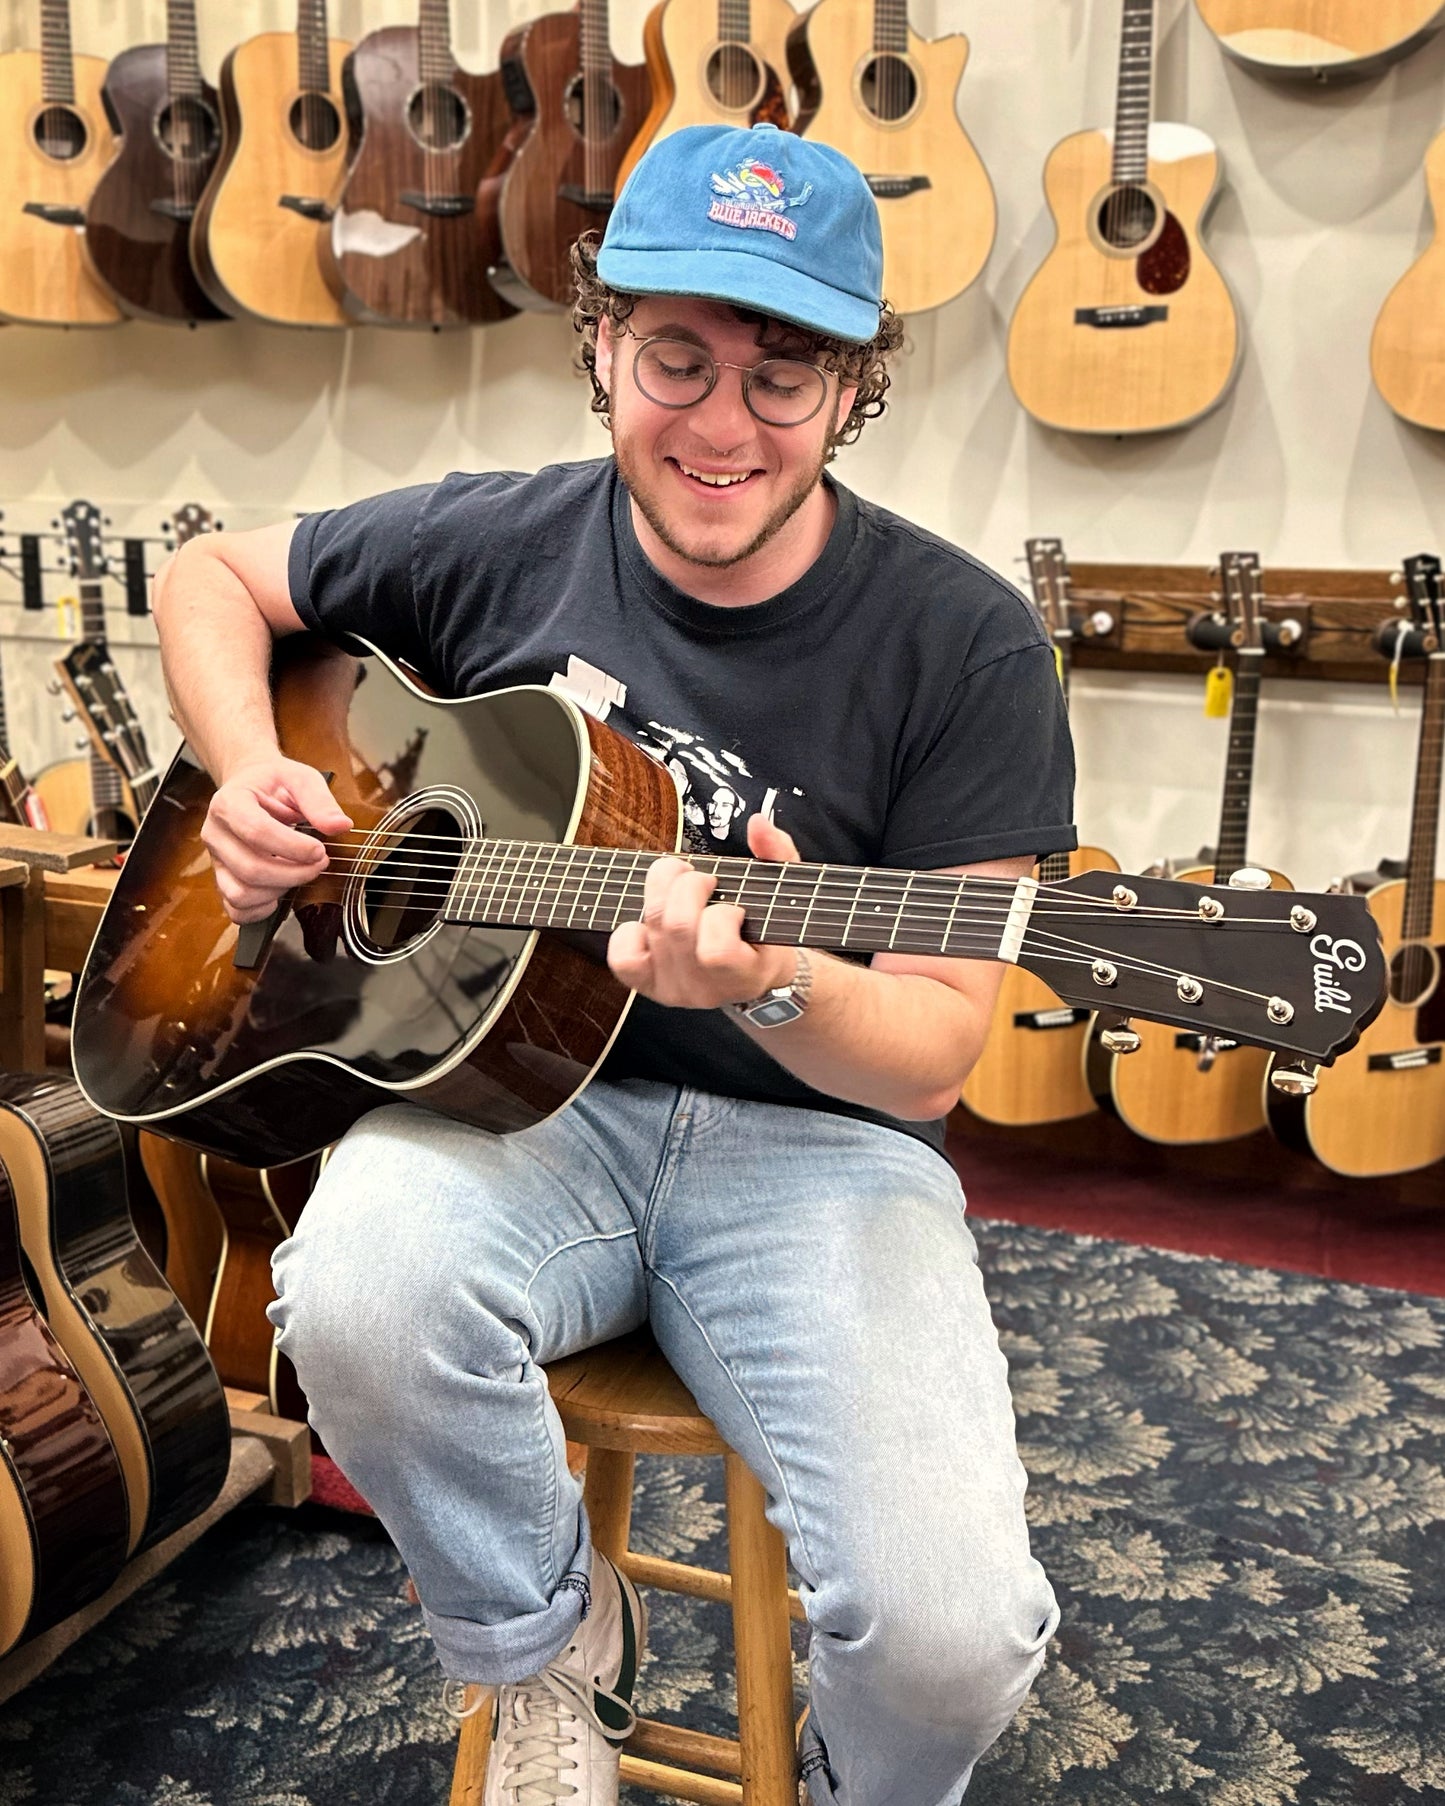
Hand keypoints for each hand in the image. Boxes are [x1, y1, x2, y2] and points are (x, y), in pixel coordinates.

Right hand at [201, 756, 352, 923]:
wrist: (249, 785)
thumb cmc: (273, 782)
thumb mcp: (299, 778)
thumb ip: (319, 801)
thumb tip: (340, 826)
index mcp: (229, 802)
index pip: (257, 832)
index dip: (293, 848)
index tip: (319, 850)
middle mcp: (216, 833)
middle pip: (250, 869)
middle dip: (294, 873)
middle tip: (321, 863)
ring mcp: (216, 859)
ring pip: (241, 894)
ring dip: (280, 891)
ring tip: (300, 873)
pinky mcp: (222, 879)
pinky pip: (236, 909)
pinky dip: (262, 910)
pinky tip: (281, 892)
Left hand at [607, 814, 801, 1008]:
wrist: (752, 975)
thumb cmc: (766, 932)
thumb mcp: (783, 893)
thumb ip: (777, 854)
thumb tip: (757, 824)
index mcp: (744, 974)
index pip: (717, 950)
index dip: (722, 916)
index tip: (735, 907)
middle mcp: (705, 988)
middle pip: (677, 926)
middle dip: (689, 886)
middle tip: (704, 881)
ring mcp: (673, 989)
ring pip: (652, 926)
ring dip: (662, 892)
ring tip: (680, 888)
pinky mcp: (647, 984)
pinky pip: (622, 956)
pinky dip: (629, 930)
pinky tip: (651, 922)